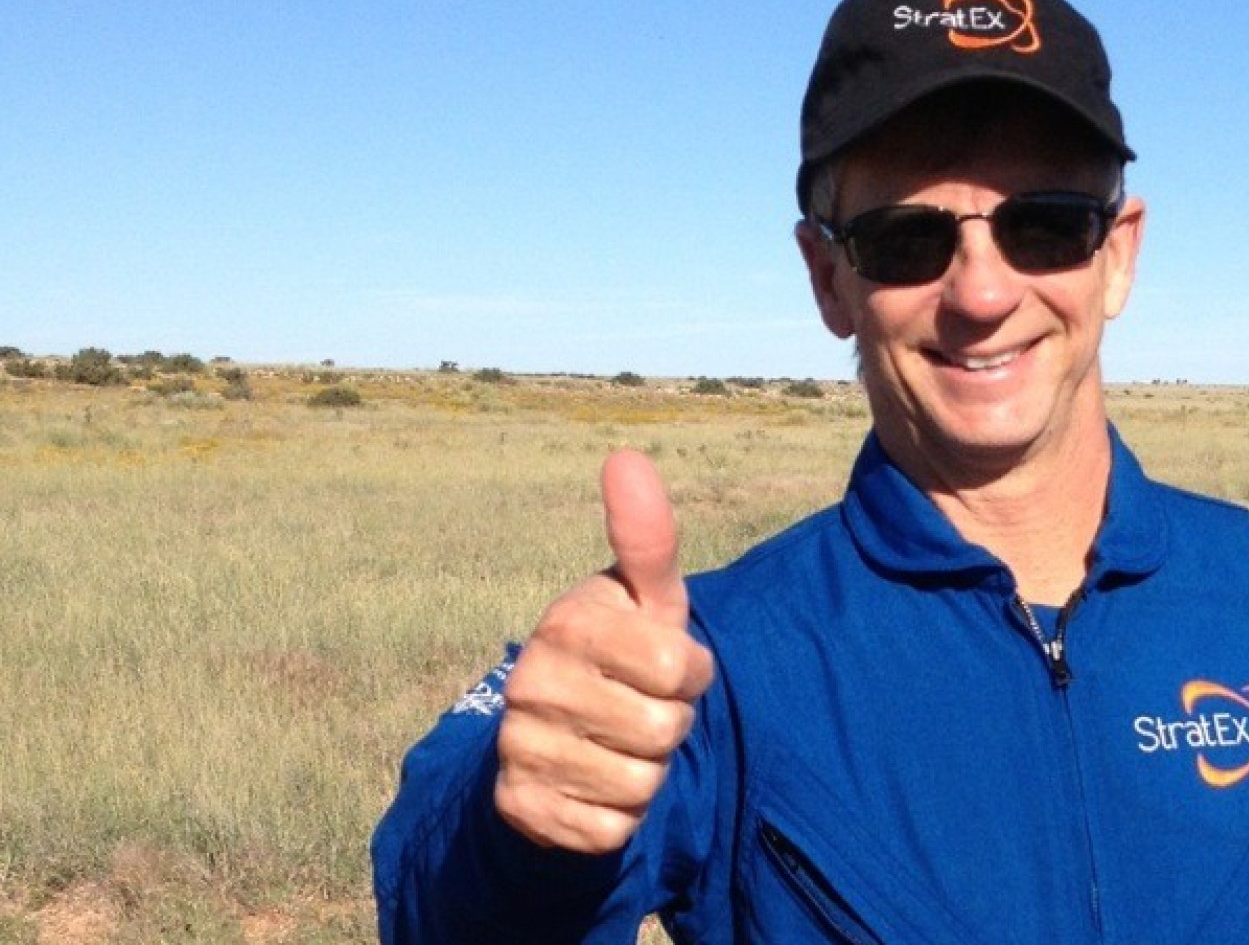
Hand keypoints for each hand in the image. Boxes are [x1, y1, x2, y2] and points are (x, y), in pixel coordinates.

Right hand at [494, 449, 714, 853]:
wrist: (555, 733)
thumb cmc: (622, 653)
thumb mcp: (645, 599)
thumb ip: (647, 539)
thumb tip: (625, 457)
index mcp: (568, 622)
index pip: (678, 668)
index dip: (689, 674)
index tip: (665, 666)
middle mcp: (531, 681)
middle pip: (663, 731)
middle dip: (670, 726)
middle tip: (641, 708)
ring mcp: (519, 746)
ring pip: (639, 785)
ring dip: (646, 773)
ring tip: (619, 744)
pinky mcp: (521, 807)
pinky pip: (610, 830)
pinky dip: (619, 816)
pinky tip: (595, 785)